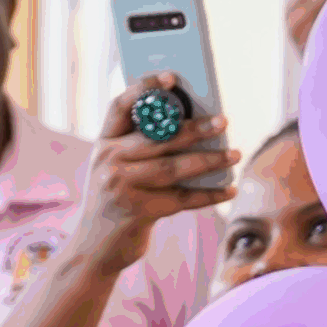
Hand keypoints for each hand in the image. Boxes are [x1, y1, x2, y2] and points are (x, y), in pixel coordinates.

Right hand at [59, 74, 239, 276]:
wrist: (93, 250)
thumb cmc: (114, 202)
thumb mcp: (115, 169)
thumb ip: (140, 147)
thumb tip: (193, 125)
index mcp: (103, 144)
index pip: (120, 105)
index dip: (145, 87)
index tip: (172, 77)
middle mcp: (108, 161)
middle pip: (159, 137)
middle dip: (195, 128)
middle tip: (223, 121)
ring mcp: (121, 187)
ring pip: (174, 166)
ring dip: (210, 160)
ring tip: (234, 154)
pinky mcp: (137, 211)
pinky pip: (182, 199)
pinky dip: (209, 195)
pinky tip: (228, 190)